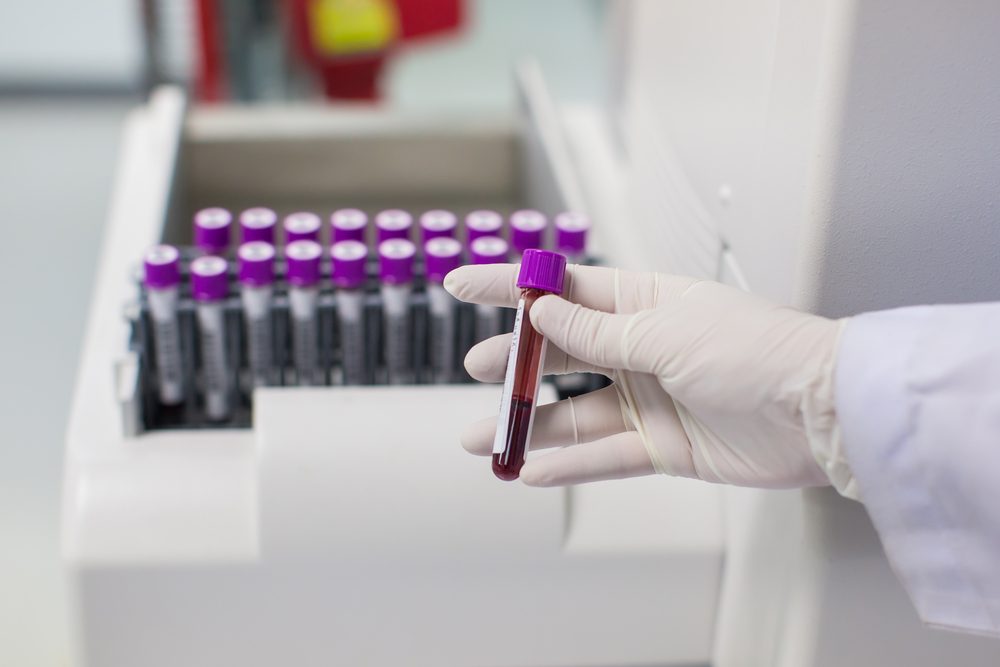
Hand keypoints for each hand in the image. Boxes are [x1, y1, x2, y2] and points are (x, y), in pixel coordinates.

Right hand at [444, 264, 852, 490]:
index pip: (564, 290)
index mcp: (644, 302)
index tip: (460, 285)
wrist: (822, 415)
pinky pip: (605, 455)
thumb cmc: (757, 352)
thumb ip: (600, 332)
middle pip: (562, 354)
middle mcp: (641, 348)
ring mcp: (650, 399)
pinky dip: (569, 464)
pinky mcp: (664, 446)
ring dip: (529, 425)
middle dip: (515, 363)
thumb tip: (543, 314)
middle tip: (478, 370)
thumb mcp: (668, 333)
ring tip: (481, 439)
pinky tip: (532, 470)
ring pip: (574, 413)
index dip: (510, 287)